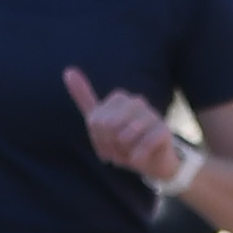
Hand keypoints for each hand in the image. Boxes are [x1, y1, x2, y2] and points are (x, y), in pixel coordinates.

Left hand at [67, 68, 186, 186]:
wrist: (152, 162)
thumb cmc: (124, 142)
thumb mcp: (100, 121)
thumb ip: (84, 97)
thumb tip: (68, 70)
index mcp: (120, 98)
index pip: (96, 121)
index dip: (99, 139)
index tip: (107, 143)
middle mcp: (137, 101)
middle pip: (109, 126)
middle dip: (111, 146)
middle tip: (120, 151)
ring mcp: (152, 114)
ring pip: (125, 136)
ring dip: (124, 153)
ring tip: (130, 154)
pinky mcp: (164, 129)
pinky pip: (143, 145)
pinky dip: (137, 157)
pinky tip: (141, 158)